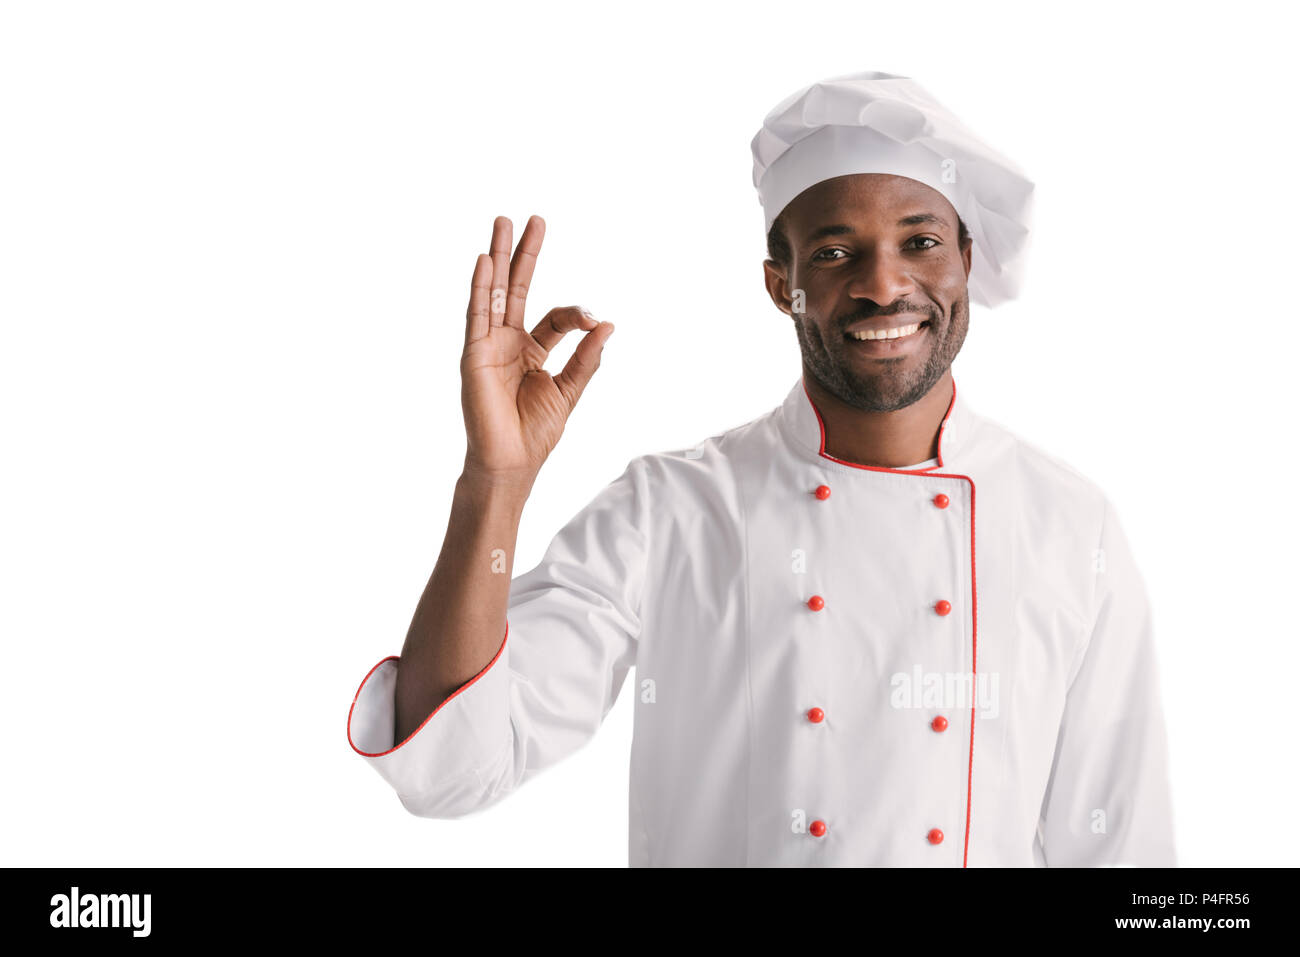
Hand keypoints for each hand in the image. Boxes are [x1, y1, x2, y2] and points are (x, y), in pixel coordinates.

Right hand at [459, 215, 614, 488]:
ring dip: (498, 257)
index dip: (575, 313)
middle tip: (533, 219)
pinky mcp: (474, 354)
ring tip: (503, 222)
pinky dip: (481, 287)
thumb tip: (608, 325)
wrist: (511, 461)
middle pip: (517, 289)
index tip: (592, 320)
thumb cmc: (535, 433)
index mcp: (531, 351)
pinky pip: (477, 314)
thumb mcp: (568, 390)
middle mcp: (507, 342)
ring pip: (494, 292)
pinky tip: (486, 260)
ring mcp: (488, 345)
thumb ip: (586, 358)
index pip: (553, 317)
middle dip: (524, 254)